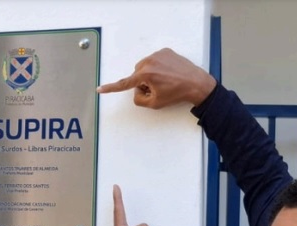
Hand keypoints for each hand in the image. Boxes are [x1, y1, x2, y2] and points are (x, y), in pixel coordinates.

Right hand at [97, 48, 216, 108]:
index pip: (124, 83)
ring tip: (164, 81)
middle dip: (142, 82)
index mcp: (145, 75)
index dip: (110, 88)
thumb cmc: (176, 94)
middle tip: (156, 89)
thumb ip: (138, 99)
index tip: (100, 89)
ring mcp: (158, 54)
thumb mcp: (154, 104)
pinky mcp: (166, 51)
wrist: (196, 84)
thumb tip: (136, 91)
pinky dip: (158, 67)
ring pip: (145, 66)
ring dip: (149, 74)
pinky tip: (168, 73)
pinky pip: (155, 60)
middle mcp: (149, 62)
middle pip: (136, 74)